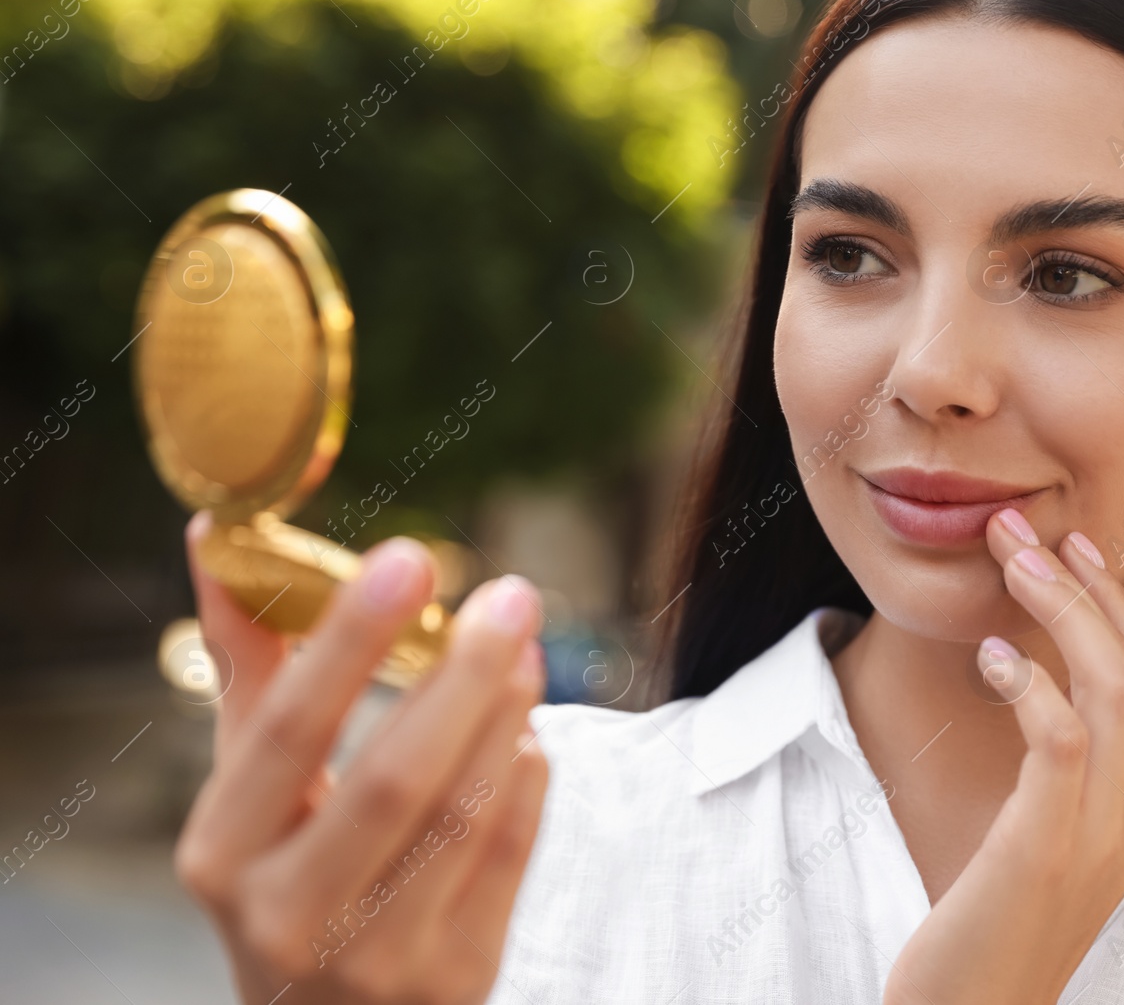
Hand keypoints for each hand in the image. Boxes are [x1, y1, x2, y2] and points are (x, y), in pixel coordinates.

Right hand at [174, 511, 549, 1003]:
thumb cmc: (285, 877)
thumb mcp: (248, 792)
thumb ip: (249, 670)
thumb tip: (217, 537)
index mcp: (222, 852)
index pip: (289, 730)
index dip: (349, 639)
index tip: (408, 555)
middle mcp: (289, 915)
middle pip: (392, 779)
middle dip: (462, 676)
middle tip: (512, 594)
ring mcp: (379, 957)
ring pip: (460, 818)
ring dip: (506, 718)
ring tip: (527, 646)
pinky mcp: (456, 979)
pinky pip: (507, 863)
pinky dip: (527, 786)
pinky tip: (530, 730)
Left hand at [885, 508, 1123, 1004]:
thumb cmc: (989, 926)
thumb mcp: (1038, 839)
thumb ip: (1054, 774)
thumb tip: (1030, 682)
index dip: (1115, 607)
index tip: (1073, 549)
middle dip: (1086, 588)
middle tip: (1025, 530)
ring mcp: (1103, 836)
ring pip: (1113, 689)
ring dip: (1061, 612)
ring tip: (1012, 561)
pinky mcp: (1049, 850)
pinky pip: (1063, 743)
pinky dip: (1032, 685)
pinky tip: (992, 656)